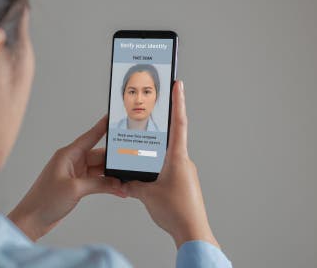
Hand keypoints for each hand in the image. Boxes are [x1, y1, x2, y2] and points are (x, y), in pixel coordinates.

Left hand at [8, 116, 125, 240]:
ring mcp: (74, 173)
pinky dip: (106, 185)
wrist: (32, 220)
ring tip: (125, 180)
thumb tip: (117, 182)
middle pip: (98, 155)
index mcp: (67, 155)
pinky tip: (117, 189)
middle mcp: (71, 161)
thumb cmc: (44, 201)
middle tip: (130, 162)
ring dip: (111, 176)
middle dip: (113, 161)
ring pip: (99, 169)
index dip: (103, 127)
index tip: (113, 117)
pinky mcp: (76, 185)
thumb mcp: (75, 189)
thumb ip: (98, 183)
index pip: (90, 136)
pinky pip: (96, 181)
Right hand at [122, 80, 220, 248]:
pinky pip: (169, 167)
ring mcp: (185, 171)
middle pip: (172, 136)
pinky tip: (149, 174)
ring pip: (168, 154)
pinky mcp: (184, 182)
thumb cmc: (175, 211)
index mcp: (177, 157)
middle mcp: (183, 161)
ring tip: (141, 148)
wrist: (193, 231)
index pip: (178, 123)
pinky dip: (158, 165)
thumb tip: (124, 181)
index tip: (178, 84)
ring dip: (156, 150)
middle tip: (154, 107)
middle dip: (162, 124)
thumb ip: (133, 184)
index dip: (178, 102)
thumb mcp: (147, 195)